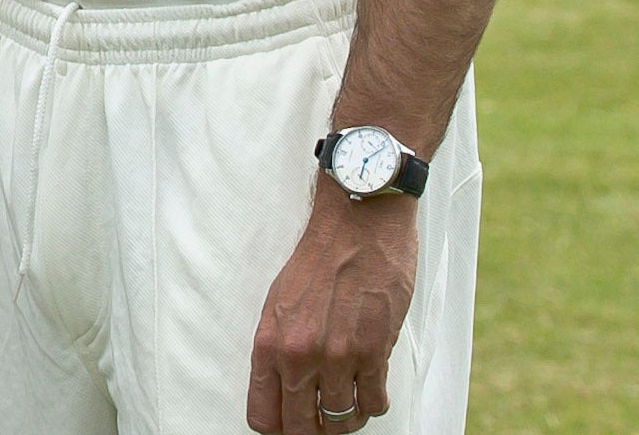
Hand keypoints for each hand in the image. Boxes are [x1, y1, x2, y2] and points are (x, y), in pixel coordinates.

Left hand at [248, 189, 419, 433]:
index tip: (292, 423)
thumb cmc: (318, 260)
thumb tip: (283, 391)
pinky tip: (370, 384)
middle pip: (302, 428)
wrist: (357, 224)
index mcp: (268, 342)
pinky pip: (375, 405)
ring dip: (347, 416)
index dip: (279, 427)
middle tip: (322, 417)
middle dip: (313, 429)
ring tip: (349, 398)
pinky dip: (373, 402)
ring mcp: (337, 357)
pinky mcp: (374, 352)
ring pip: (341, 420)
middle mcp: (298, 355)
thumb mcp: (278, 303)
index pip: (264, 416)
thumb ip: (278, 350)